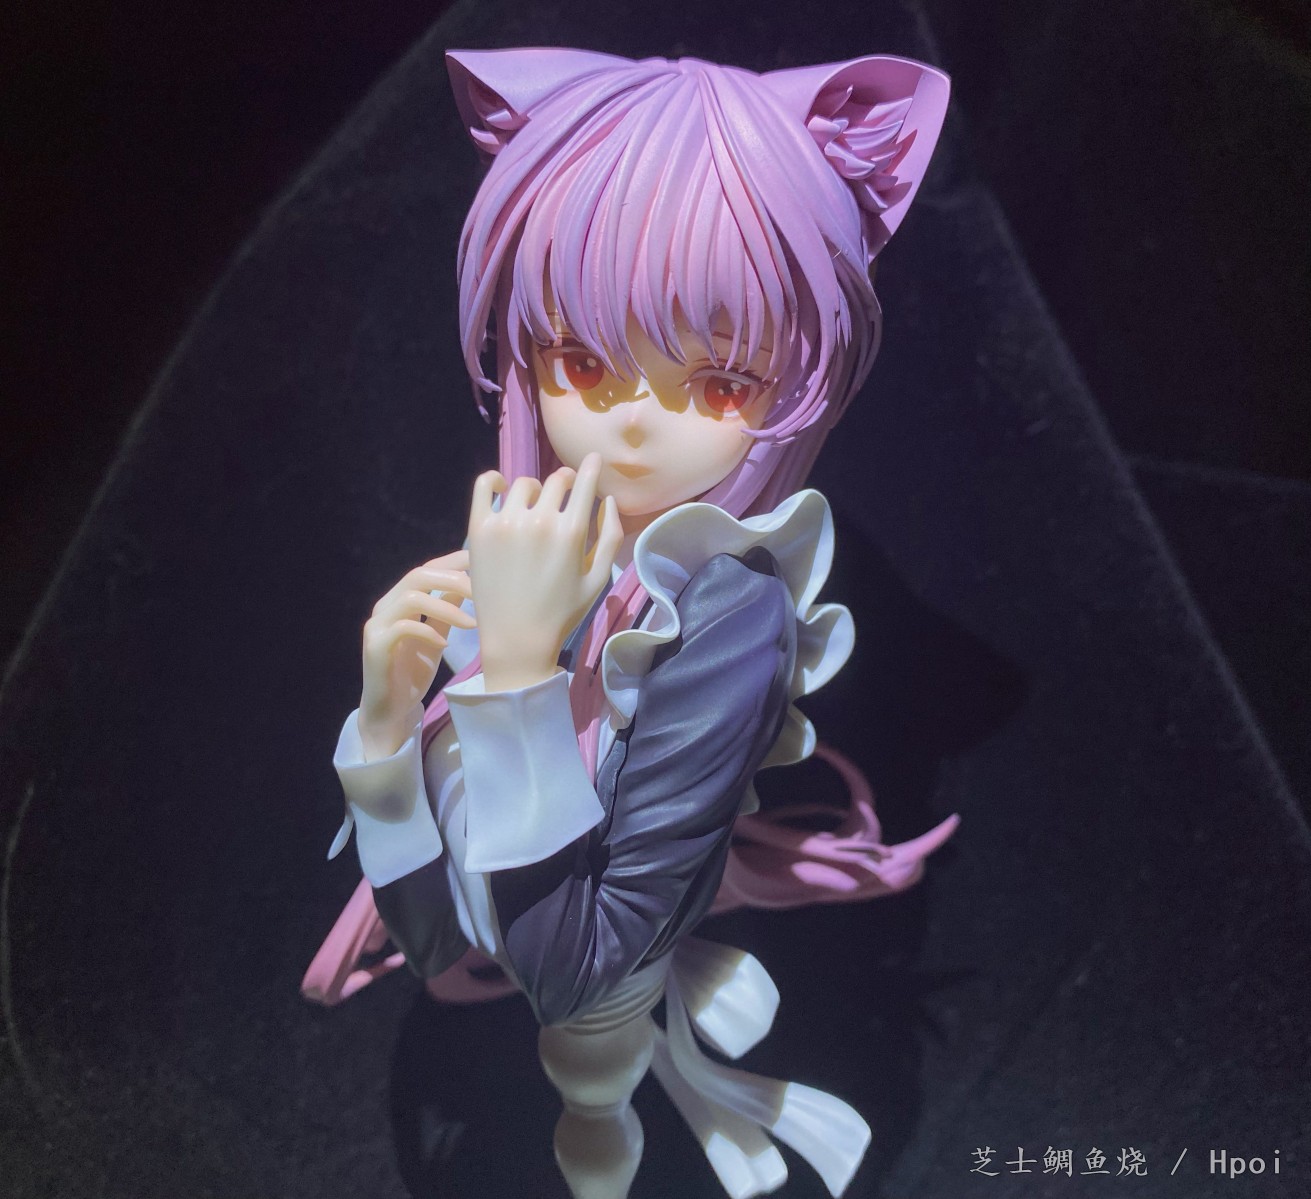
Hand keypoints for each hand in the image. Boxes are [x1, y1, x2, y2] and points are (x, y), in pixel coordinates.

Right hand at [358, 550, 473, 759]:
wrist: (390, 710)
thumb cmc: (412, 672)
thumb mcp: (436, 635)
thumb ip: (446, 610)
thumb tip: (468, 585)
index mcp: (400, 600)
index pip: (427, 569)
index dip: (454, 561)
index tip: (483, 561)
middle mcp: (385, 606)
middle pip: (418, 575)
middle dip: (453, 579)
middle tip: (482, 593)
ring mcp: (378, 625)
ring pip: (411, 597)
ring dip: (446, 608)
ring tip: (471, 624)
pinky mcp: (376, 646)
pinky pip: (403, 627)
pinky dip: (428, 631)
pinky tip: (445, 644)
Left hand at [468, 453, 622, 691]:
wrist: (517, 639)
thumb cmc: (562, 613)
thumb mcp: (598, 579)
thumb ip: (610, 536)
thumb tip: (608, 499)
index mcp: (572, 532)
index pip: (584, 482)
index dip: (591, 467)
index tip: (592, 461)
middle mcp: (539, 520)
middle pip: (556, 481)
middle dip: (566, 484)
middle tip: (564, 495)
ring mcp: (506, 523)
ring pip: (524, 484)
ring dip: (535, 490)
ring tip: (535, 506)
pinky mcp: (479, 529)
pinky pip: (486, 485)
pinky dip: (495, 480)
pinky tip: (502, 488)